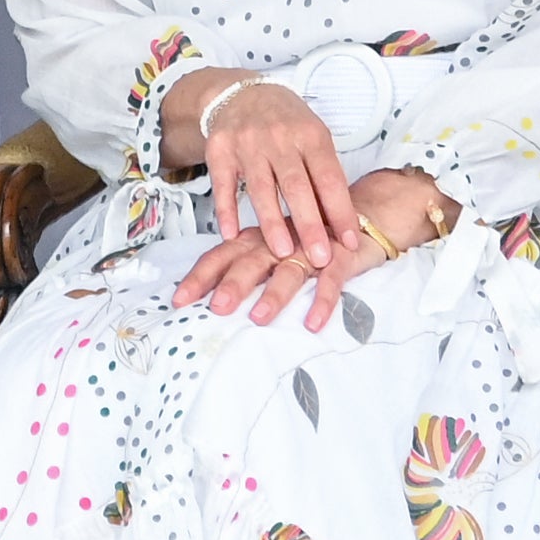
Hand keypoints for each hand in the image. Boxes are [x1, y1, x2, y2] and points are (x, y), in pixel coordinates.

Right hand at [168, 71, 354, 300]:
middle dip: (309, 225)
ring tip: (282, 253)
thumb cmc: (286, 122)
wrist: (241, 93)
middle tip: (318, 258)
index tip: (349, 242)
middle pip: (296, 187)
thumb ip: (323, 172)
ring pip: (261, 189)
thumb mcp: (313, 136)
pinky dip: (227, 211)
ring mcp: (247, 143)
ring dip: (271, 223)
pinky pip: (223, 185)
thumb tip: (338, 221)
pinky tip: (232, 235)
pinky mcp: (219, 150)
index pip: (329, 179)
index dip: (340, 211)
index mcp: (310, 135)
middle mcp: (279, 138)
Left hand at [176, 161, 457, 332]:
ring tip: (259, 318)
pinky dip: (322, 302)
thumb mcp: (272, 248)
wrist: (362, 216)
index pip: (221, 256)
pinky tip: (313, 323)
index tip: (178, 300)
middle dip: (232, 285)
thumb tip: (209, 295)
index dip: (199, 277)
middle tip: (216, 308)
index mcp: (256, 240)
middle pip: (250, 263)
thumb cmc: (307, 238)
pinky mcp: (339, 259)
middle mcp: (278, 243)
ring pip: (288, 273)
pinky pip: (331, 282)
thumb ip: (245, 263)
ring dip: (274, 295)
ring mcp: (309, 250)